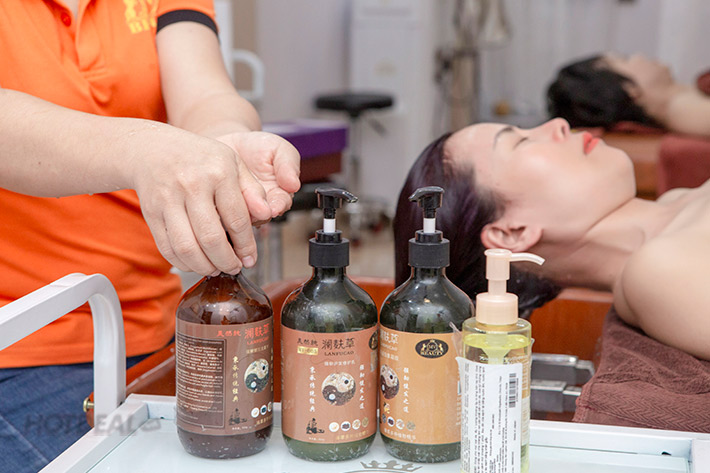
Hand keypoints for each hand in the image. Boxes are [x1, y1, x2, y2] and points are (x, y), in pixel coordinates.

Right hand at [130, 125, 269, 275]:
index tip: (250, 259)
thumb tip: (267, 214)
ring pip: (187, 247)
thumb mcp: (233, 163)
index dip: (246, 245)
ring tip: (216, 268)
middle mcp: (192, 185)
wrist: (153, 149)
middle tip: (234, 268)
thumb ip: (252, 190)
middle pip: (211, 238)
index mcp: (219, 173)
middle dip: (226, 261)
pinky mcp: (151, 212)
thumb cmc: (200, 158)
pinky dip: (183, 262)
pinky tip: (196, 263)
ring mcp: (168, 199)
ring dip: (204, 266)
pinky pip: (167, 247)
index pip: (237, 219)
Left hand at [217, 131, 300, 220]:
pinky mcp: (221, 209)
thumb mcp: (278, 148)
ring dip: (235, 212)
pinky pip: (221, 215)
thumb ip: (288, 164)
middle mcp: (260, 207)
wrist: (227, 145)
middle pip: (261, 217)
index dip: (278, 206)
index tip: (274, 207)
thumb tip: (294, 184)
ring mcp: (240, 210)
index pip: (281, 205)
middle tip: (251, 208)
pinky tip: (215, 199)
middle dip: (256, 213)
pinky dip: (218, 209)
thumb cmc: (256, 147)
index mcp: (278, 195)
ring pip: (240, 219)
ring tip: (228, 202)